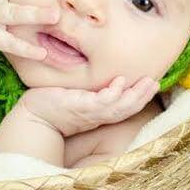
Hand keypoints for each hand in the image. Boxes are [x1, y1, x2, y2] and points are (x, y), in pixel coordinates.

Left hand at [20, 76, 158, 136]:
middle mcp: (97, 115)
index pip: (124, 107)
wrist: (32, 115)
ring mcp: (89, 112)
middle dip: (143, 96)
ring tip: (149, 82)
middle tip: (157, 83)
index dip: (140, 97)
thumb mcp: (76, 97)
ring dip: (135, 95)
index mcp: (99, 113)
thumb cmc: (52, 105)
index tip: (154, 84)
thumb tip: (101, 74)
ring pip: (118, 106)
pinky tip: (120, 82)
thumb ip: (90, 90)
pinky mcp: (78, 107)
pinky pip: (99, 102)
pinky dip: (112, 93)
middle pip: (126, 108)